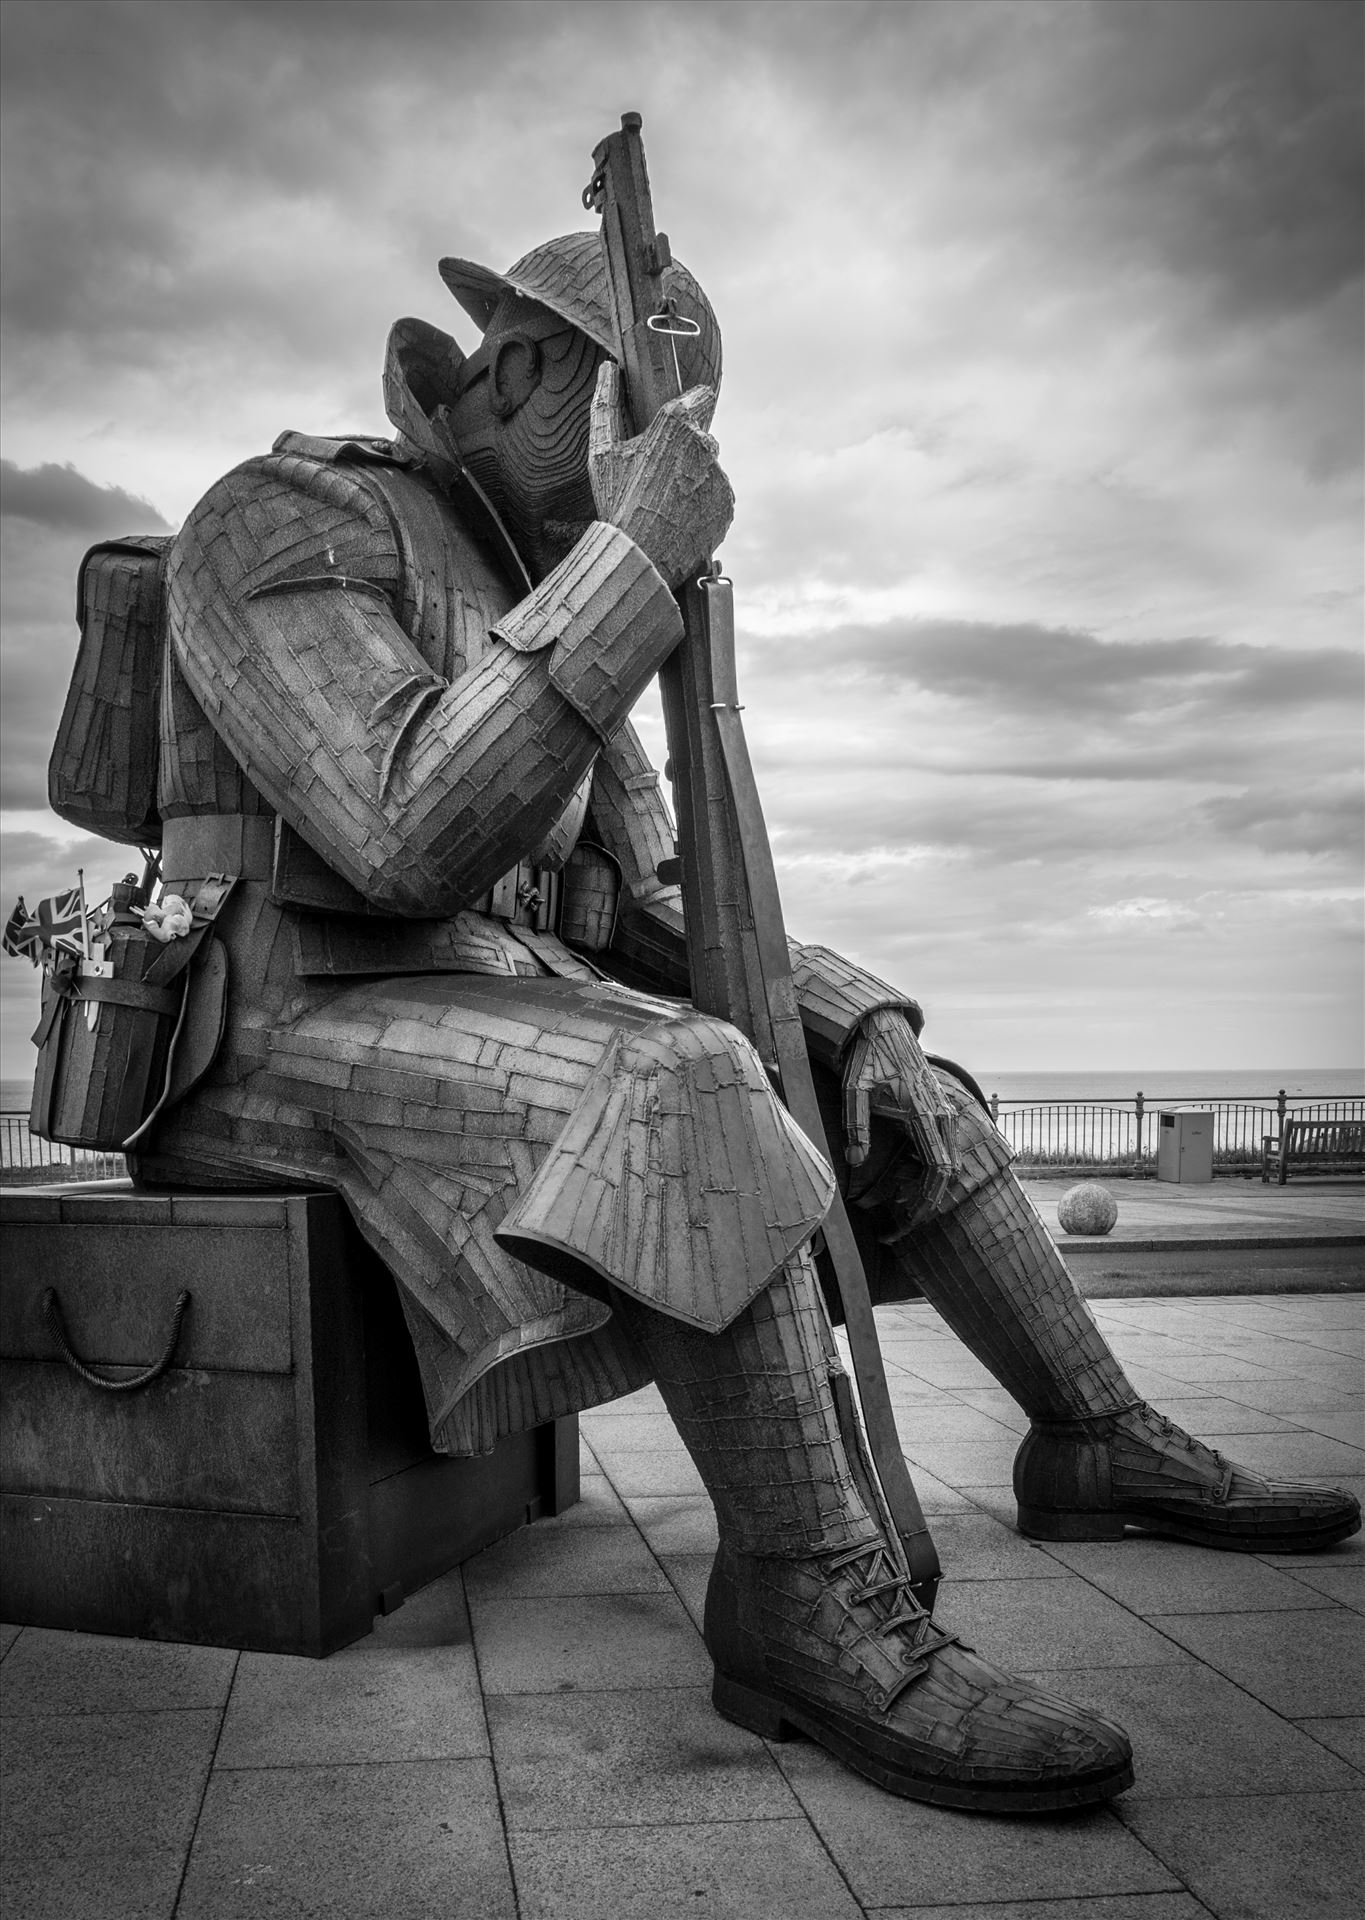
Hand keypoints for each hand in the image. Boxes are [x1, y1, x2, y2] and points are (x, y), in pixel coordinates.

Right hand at [588, 362, 733, 587]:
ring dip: (692, 481)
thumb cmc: (617, 504)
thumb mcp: (602, 453)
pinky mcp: (728, 505)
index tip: (675, 426)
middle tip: (656, 480)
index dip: (689, 407)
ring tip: (665, 504)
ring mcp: (720, 477)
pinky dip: (703, 505)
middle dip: (684, 452)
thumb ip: (606, 404)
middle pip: (701, 438)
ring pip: (709, 470)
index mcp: (676, 424)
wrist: (639, 559)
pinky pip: (717, 498)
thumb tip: (607, 368)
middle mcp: (706, 445)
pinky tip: (679, 519)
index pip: (700, 397)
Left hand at [842, 1009, 958, 1216]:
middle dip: (928, 1204)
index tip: (908, 1224)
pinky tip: (905, 1181)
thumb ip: (856, 1126)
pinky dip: (929, 1170)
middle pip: (947, 1173)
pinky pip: (942, 1148)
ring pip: (948, 1162)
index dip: (926, 1202)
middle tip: (900, 1228)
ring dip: (929, 1188)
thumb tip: (855, 1162)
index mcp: (924, 1114)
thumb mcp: (854, 1091)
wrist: (883, 1027)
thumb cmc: (866, 1059)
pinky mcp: (940, 1109)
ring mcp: (944, 1111)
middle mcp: (941, 1115)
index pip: (937, 1169)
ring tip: (899, 1209)